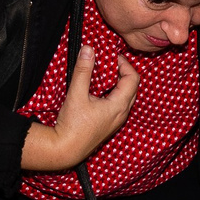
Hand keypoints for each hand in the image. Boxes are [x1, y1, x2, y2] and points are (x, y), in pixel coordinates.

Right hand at [20, 47, 138, 171]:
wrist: (65, 150)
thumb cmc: (72, 125)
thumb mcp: (77, 94)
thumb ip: (83, 70)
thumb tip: (88, 49)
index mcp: (119, 106)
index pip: (133, 78)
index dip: (125, 64)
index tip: (111, 57)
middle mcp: (122, 114)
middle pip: (132, 87)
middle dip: (123, 72)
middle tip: (109, 63)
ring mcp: (116, 121)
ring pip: (126, 96)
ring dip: (118, 83)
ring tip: (103, 74)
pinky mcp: (109, 125)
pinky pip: (118, 105)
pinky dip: (113, 93)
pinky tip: (97, 91)